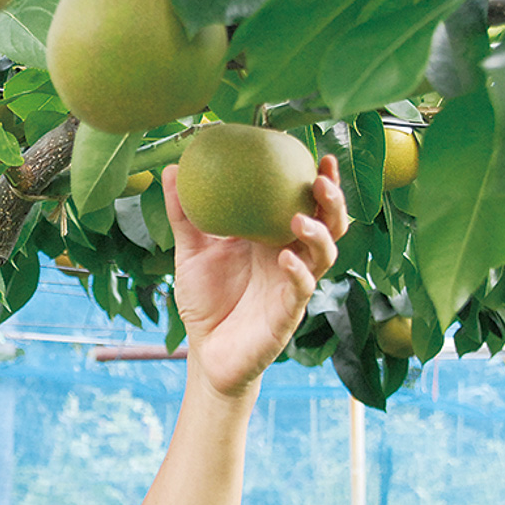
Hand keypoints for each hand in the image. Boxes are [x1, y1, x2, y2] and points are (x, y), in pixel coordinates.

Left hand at [162, 153, 347, 398]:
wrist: (205, 351)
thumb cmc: (206, 300)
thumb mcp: (191, 250)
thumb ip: (184, 213)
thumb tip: (172, 169)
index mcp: (272, 237)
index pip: (304, 202)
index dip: (317, 180)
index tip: (316, 153)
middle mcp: (290, 256)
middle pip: (328, 223)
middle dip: (332, 200)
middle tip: (319, 179)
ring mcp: (293, 285)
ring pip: (324, 254)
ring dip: (318, 233)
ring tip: (300, 218)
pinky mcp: (288, 313)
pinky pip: (300, 289)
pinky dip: (298, 272)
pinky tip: (286, 259)